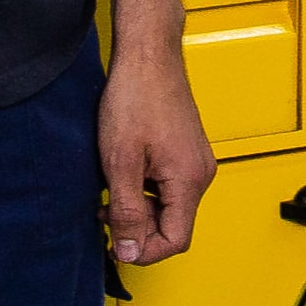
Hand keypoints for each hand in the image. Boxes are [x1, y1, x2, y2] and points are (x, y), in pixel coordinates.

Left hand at [98, 41, 215, 266]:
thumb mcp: (120, 162)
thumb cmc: (135, 96)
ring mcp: (196, 161)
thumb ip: (126, 212)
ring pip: (168, 206)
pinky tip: (123, 173)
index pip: (176, 240)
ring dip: (138, 208)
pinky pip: (168, 186)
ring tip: (110, 191)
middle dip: (137, 227)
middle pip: (173, 225)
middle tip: (105, 212)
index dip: (144, 250)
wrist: (147, 54)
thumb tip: (129, 252)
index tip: (115, 244)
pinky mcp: (187, 151)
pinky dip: (144, 189)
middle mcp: (200, 173)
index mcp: (189, 180)